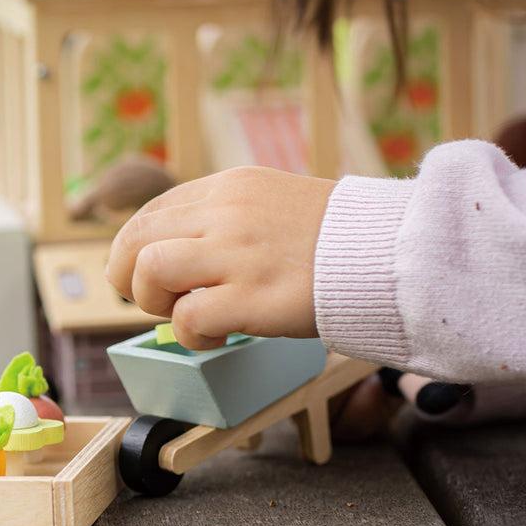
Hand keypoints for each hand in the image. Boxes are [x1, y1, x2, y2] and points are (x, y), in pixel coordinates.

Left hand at [105, 167, 335, 349]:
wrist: (394, 254)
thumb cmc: (335, 240)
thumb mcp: (272, 203)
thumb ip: (224, 219)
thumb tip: (173, 253)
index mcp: (228, 187)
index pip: (149, 214)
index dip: (135, 251)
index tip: (148, 275)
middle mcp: (226, 213)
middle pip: (134, 240)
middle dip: (130, 278)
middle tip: (159, 301)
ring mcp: (238, 254)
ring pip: (150, 271)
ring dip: (156, 303)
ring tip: (187, 315)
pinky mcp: (253, 298)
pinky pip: (187, 319)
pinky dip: (192, 336)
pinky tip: (218, 338)